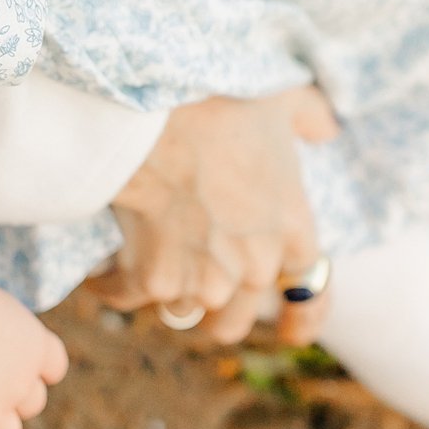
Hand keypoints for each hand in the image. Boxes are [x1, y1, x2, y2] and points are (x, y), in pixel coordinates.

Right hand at [87, 86, 339, 346]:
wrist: (158, 109)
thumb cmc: (223, 100)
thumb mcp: (282, 98)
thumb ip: (311, 117)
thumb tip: (326, 128)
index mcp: (291, 228)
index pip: (311, 291)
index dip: (303, 315)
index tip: (291, 330)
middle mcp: (253, 265)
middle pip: (238, 319)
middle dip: (217, 304)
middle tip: (195, 273)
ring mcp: (204, 279)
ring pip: (184, 314)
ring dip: (167, 292)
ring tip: (147, 262)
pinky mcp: (154, 279)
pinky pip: (128, 297)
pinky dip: (113, 284)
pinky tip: (101, 267)